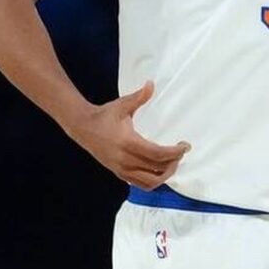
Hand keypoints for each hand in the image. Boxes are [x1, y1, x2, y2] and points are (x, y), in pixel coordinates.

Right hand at [64, 80, 189, 189]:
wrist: (82, 127)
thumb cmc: (104, 115)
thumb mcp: (122, 105)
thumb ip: (139, 97)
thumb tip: (151, 84)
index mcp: (128, 143)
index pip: (158, 154)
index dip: (175, 152)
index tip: (185, 146)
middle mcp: (125, 160)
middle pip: (157, 170)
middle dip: (174, 163)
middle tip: (180, 152)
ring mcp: (121, 169)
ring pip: (150, 182)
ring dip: (165, 175)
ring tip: (172, 162)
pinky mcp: (119, 174)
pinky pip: (141, 184)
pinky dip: (154, 181)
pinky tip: (160, 170)